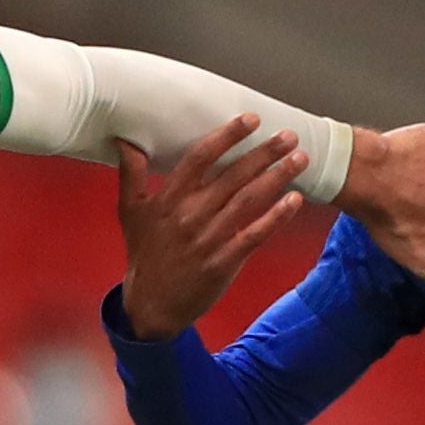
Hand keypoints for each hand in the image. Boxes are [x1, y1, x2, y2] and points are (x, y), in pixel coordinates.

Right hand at [115, 116, 306, 340]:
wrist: (152, 305)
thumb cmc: (144, 254)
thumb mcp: (129, 212)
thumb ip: (130, 175)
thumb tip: (125, 141)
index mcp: (168, 199)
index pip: (200, 158)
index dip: (227, 136)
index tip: (250, 120)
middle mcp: (190, 215)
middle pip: (232, 175)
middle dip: (264, 153)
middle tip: (289, 135)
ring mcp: (209, 239)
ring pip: (248, 201)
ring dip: (276, 178)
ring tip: (299, 159)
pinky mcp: (224, 262)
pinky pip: (254, 235)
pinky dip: (276, 217)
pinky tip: (295, 200)